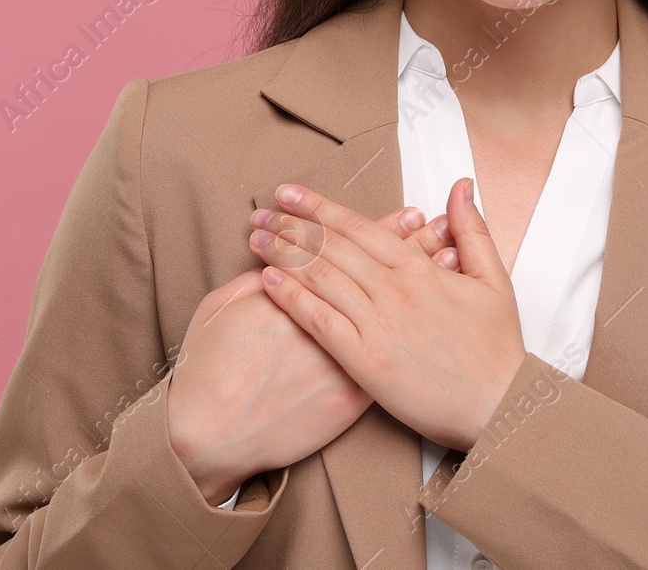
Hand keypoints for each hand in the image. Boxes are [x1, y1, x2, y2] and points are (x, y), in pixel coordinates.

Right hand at [167, 205, 458, 502]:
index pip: (342, 248)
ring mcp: (342, 356)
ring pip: (390, 305)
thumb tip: (275, 259)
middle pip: (374, 270)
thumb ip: (253, 278)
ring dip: (418, 273)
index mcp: (295, 289)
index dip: (373, 228)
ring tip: (441, 247)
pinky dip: (418, 324)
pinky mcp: (352, 393)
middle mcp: (325, 317)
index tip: (401, 212)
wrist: (211, 435)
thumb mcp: (218, 308)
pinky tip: (436, 304)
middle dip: (405, 240)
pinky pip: (394, 351)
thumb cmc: (206, 371)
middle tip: (426, 218)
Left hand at [249, 178, 526, 451]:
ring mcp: (380, 325)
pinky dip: (293, 299)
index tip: (289, 193)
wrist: (501, 406)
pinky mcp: (367, 362)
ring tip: (255, 238)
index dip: (320, 207)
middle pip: (332, 247)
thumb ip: (472, 229)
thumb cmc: (498, 348)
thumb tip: (461, 185)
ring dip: (284, 254)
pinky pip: (321, 322)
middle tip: (260, 212)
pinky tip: (268, 282)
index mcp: (421, 268)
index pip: (359, 227)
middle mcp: (396, 290)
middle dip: (291, 225)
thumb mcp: (494, 279)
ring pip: (321, 278)